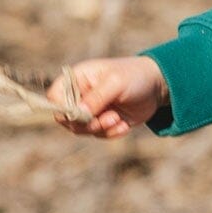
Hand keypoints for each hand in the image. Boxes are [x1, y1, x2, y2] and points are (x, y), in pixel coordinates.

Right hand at [47, 56, 167, 138]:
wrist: (157, 86)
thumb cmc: (134, 77)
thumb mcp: (116, 83)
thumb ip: (96, 97)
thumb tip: (78, 113)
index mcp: (77, 79)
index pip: (54, 97)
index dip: (62, 108)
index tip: (80, 113)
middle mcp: (80, 95)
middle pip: (66, 119)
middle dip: (86, 123)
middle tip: (107, 118)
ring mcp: (91, 110)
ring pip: (82, 130)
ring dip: (101, 128)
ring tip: (117, 118)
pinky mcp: (103, 122)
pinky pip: (99, 135)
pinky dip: (112, 133)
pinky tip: (125, 124)